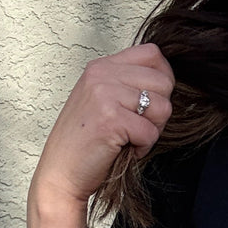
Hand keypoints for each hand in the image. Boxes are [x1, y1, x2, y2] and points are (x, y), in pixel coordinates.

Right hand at [29, 42, 175, 207]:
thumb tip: (166, 80)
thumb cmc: (84, 143)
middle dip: (159, 111)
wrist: (60, 173)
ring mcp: (104, 95)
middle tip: (137, 127)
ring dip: (152, 130)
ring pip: (163, 107)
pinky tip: (122, 149)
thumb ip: (126, 84)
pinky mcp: (111, 119)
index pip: (153, 54)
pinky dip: (143, 148)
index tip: (151, 103)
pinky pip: (151, 132)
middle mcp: (102, 74)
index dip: (163, 80)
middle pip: (164, 81)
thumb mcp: (102, 100)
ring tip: (128, 138)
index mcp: (101, 67)